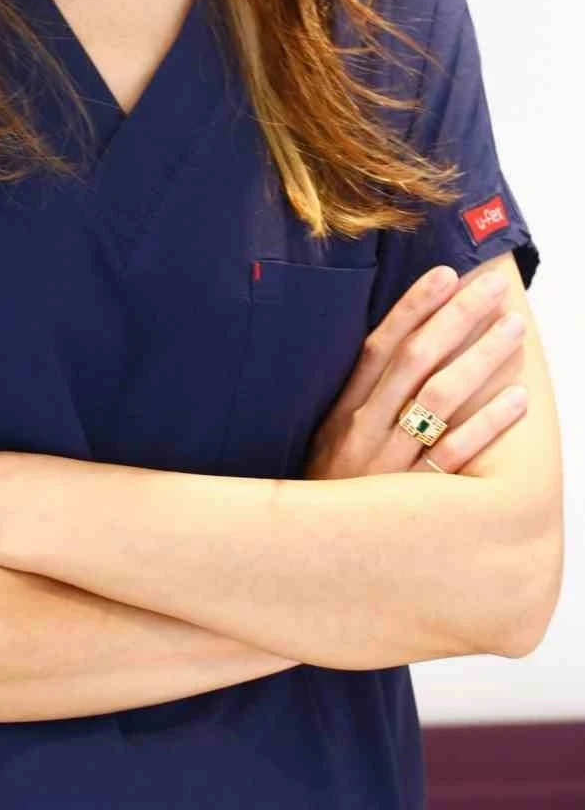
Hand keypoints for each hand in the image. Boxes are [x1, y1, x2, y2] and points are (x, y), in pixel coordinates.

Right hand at [303, 264, 527, 478]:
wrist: (314, 558)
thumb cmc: (333, 490)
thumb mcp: (330, 438)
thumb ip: (360, 397)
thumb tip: (394, 345)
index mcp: (343, 410)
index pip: (380, 345)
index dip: (413, 307)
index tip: (446, 274)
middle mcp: (365, 429)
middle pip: (415, 361)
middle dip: (456, 319)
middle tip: (492, 288)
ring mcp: (390, 464)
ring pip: (440, 399)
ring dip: (479, 359)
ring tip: (511, 329)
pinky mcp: (415, 500)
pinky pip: (457, 456)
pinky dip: (488, 425)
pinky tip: (516, 399)